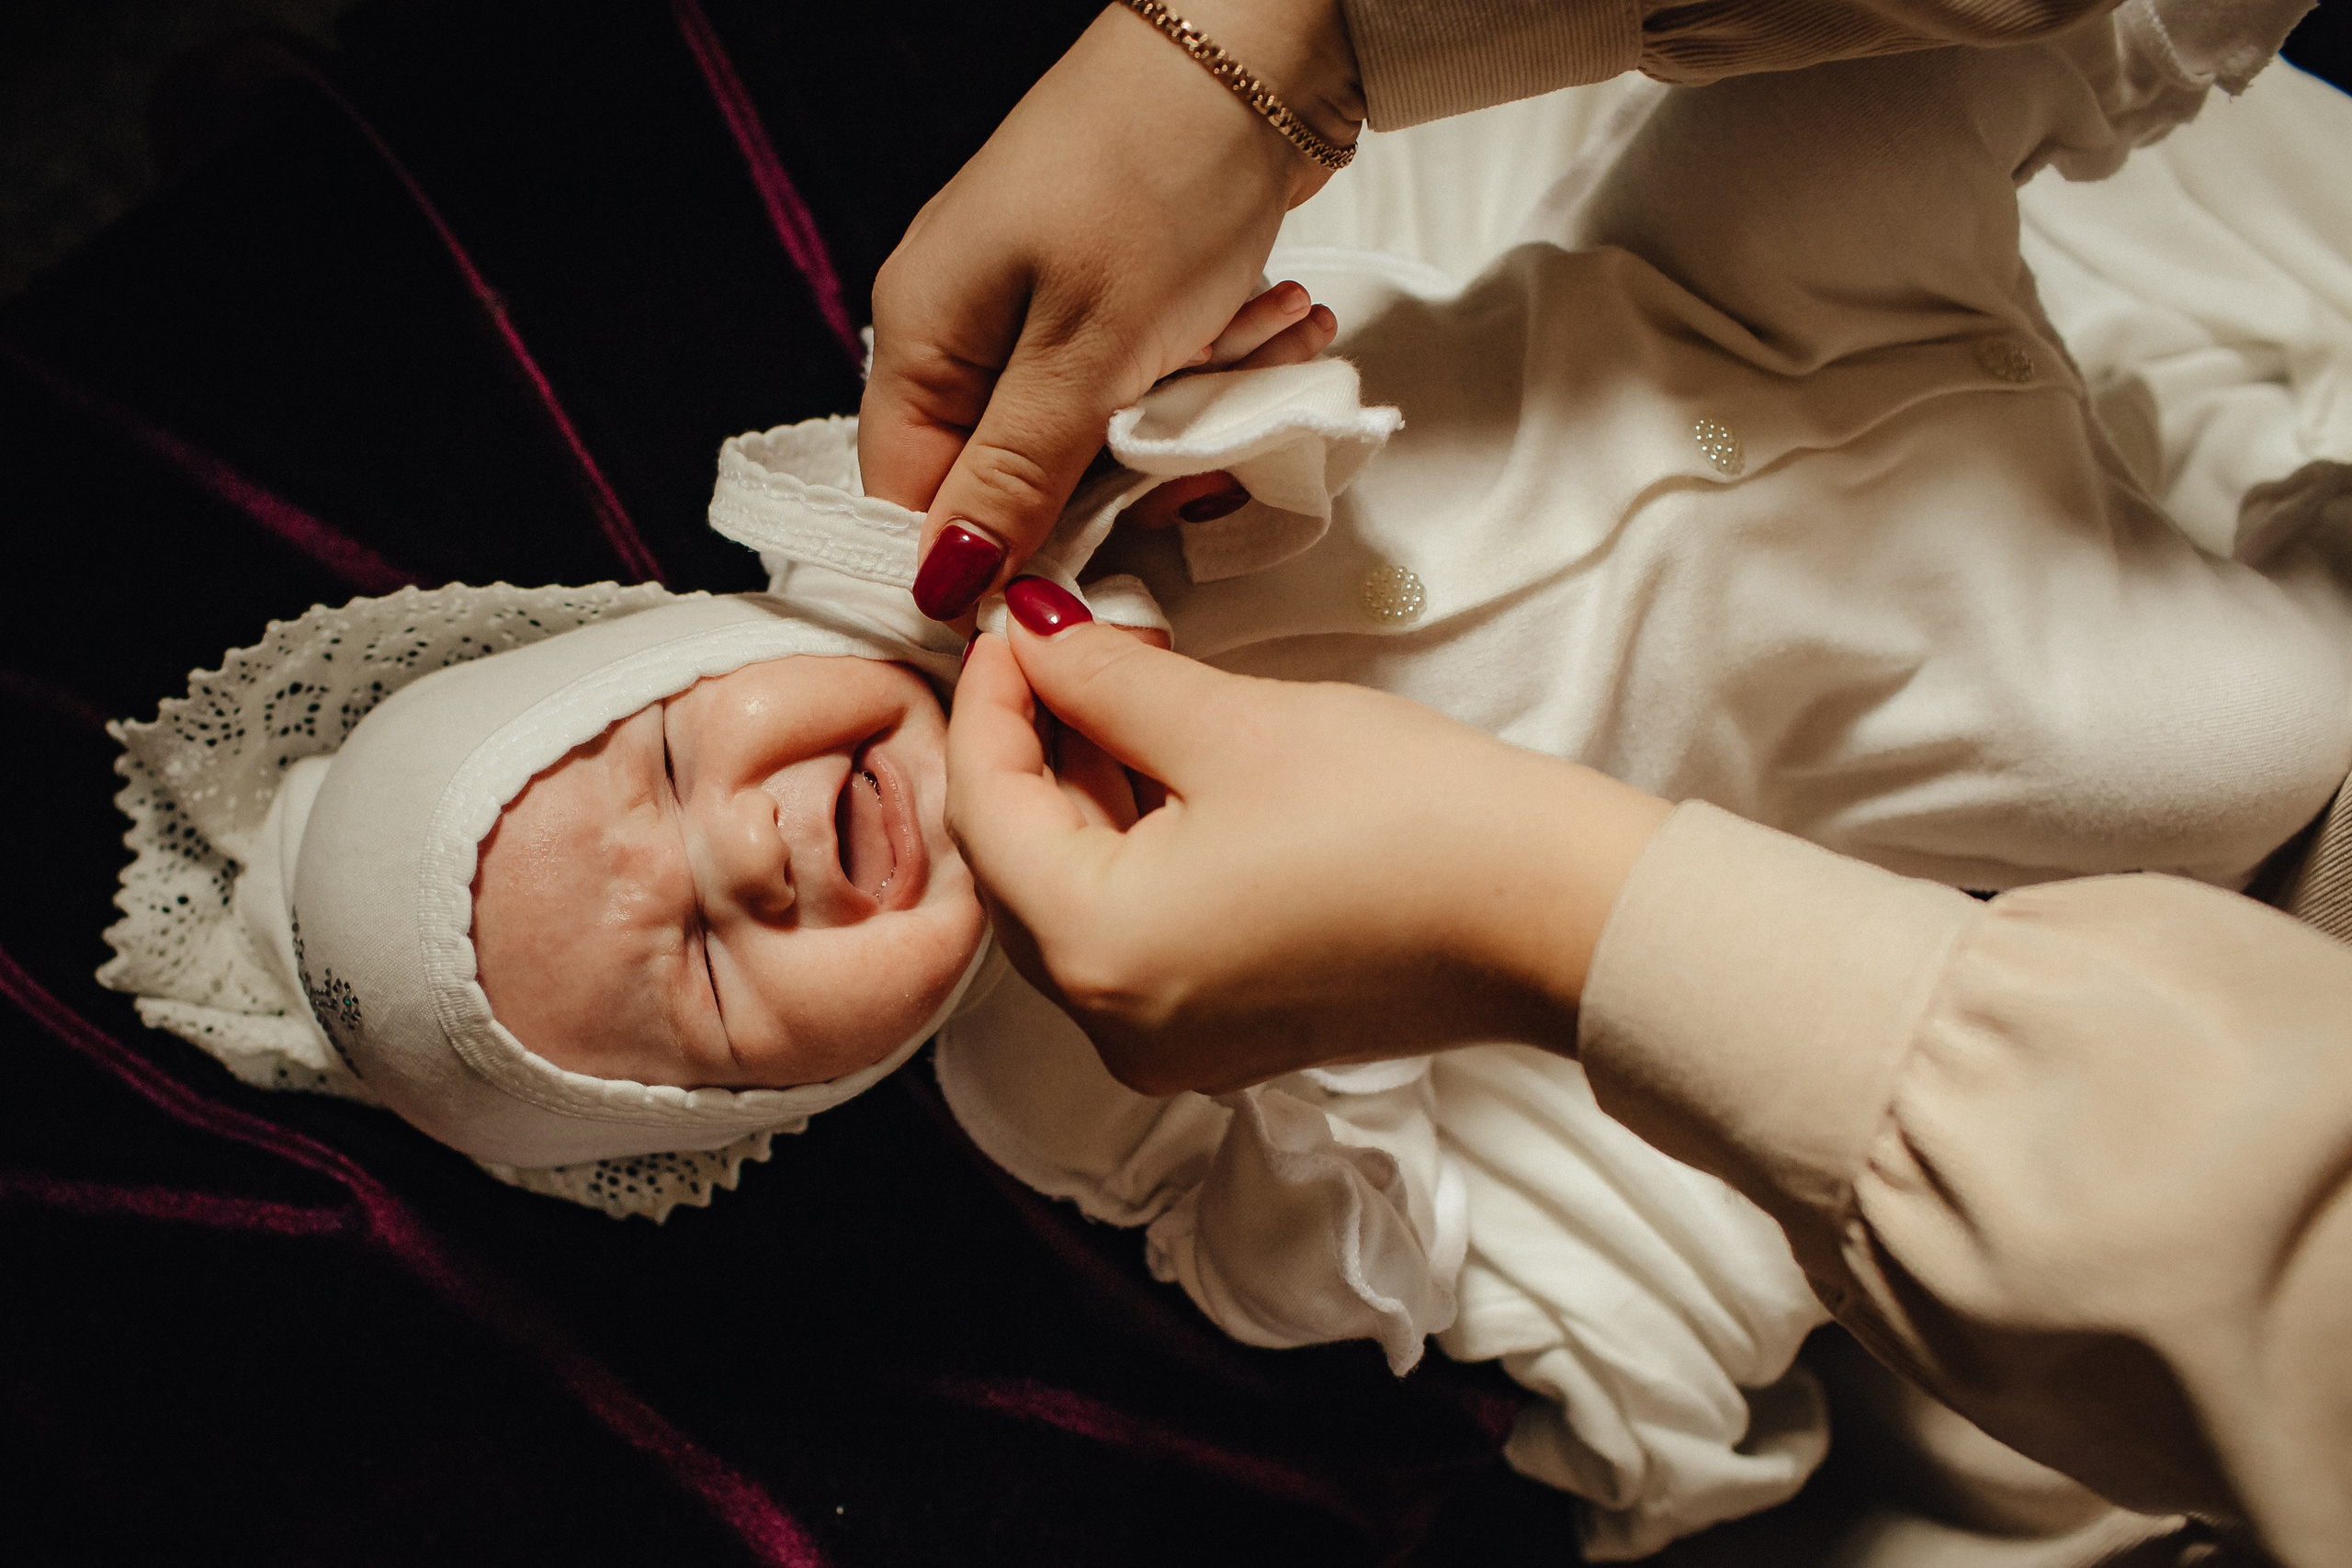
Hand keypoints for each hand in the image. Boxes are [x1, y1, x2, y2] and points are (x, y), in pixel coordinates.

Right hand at [860, 0, 1362, 621]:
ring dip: (1198, 413)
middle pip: (1023, 478)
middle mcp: (964, 327)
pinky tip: (1274, 316)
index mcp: (920, 338)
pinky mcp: (1113, 293)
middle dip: (1132, 473)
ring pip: (1106, 437)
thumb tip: (943, 585)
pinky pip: (1153, 383)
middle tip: (1207, 440)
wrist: (1260, 49)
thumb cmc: (1156, 181)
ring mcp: (1039, 307)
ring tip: (1263, 337)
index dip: (999, 553)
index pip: (916, 502)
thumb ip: (1015, 477)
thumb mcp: (1085, 354)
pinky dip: (1220, 365)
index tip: (1089, 568)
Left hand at [946, 595, 1674, 1094]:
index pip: (988, 809)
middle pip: (1018, 867)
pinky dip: (1129, 852)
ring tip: (1118, 690)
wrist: (1556, 912)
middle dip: (1029, 748)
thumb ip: (1105, 679)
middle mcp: (1116, 1024)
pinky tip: (1160, 771)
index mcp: (1097, 953)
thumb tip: (1035, 636)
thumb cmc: (1410, 821)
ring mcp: (1175, 1041)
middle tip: (1064, 646)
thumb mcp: (1230, 724)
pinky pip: (1136, 937)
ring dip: (1080, 797)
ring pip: (1074, 903)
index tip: (1013, 621)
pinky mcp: (1230, 1034)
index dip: (990, 700)